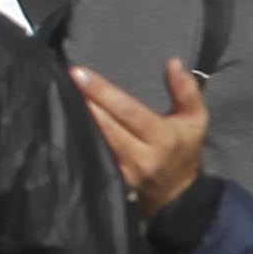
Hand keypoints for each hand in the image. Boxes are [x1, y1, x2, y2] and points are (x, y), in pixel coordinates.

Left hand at [71, 60, 214, 214]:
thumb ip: (186, 90)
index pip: (127, 111)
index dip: (101, 92)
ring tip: (57, 94)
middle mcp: (141, 157)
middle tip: (61, 79)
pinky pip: (90, 155)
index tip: (78, 72)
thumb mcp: (195, 119)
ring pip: (93, 141)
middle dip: (82, 101)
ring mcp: (124, 171)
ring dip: (74, 118)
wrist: (176, 191)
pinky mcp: (110, 180)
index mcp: (162, 138)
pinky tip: (63, 119)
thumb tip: (173, 62)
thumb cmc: (183, 146)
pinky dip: (76, 136)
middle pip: (105, 126)